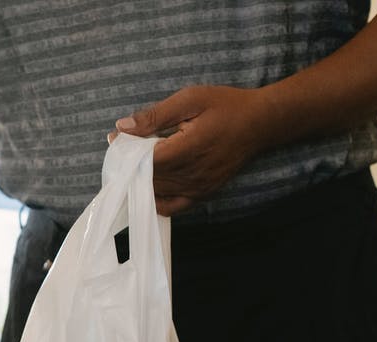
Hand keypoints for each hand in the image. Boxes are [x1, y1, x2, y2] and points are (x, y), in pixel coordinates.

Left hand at [107, 85, 273, 215]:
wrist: (260, 123)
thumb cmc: (226, 106)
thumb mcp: (190, 100)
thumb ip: (154, 115)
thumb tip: (122, 127)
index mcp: (188, 149)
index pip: (145, 161)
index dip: (127, 152)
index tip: (116, 139)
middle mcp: (193, 175)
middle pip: (148, 178)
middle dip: (129, 165)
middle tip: (122, 148)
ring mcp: (199, 189)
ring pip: (156, 193)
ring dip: (140, 180)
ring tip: (134, 161)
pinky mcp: (203, 195)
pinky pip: (171, 207)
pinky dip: (155, 198)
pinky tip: (149, 184)